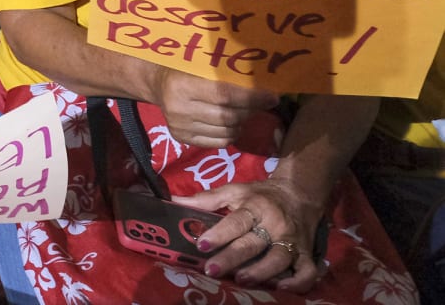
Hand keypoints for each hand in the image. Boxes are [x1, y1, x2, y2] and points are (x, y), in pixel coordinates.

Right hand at [154, 66, 277, 146]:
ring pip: (226, 131)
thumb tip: (263, 82)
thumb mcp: (200, 64)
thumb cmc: (184, 68)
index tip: (272, 97)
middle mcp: (179, 109)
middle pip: (228, 116)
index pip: (224, 95)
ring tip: (245, 111)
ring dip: (242, 122)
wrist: (157, 84)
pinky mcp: (181, 138)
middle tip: (263, 103)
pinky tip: (231, 123)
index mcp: (182, 85)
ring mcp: (179, 127)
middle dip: (251, 110)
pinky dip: (232, 133)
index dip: (252, 98)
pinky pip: (219, 142)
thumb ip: (225, 74)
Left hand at [174, 177, 326, 292]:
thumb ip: (205, 199)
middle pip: (253, 243)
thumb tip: (173, 201)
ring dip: (260, 272)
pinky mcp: (307, 254)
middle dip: (232, 258)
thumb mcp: (234, 191)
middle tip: (212, 270)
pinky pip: (306, 271)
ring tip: (241, 280)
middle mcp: (275, 224)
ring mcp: (293, 241)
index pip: (236, 221)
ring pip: (279, 259)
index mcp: (255, 207)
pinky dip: (297, 282)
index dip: (219, 233)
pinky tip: (280, 288)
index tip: (202, 244)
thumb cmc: (260, 196)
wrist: (299, 194)